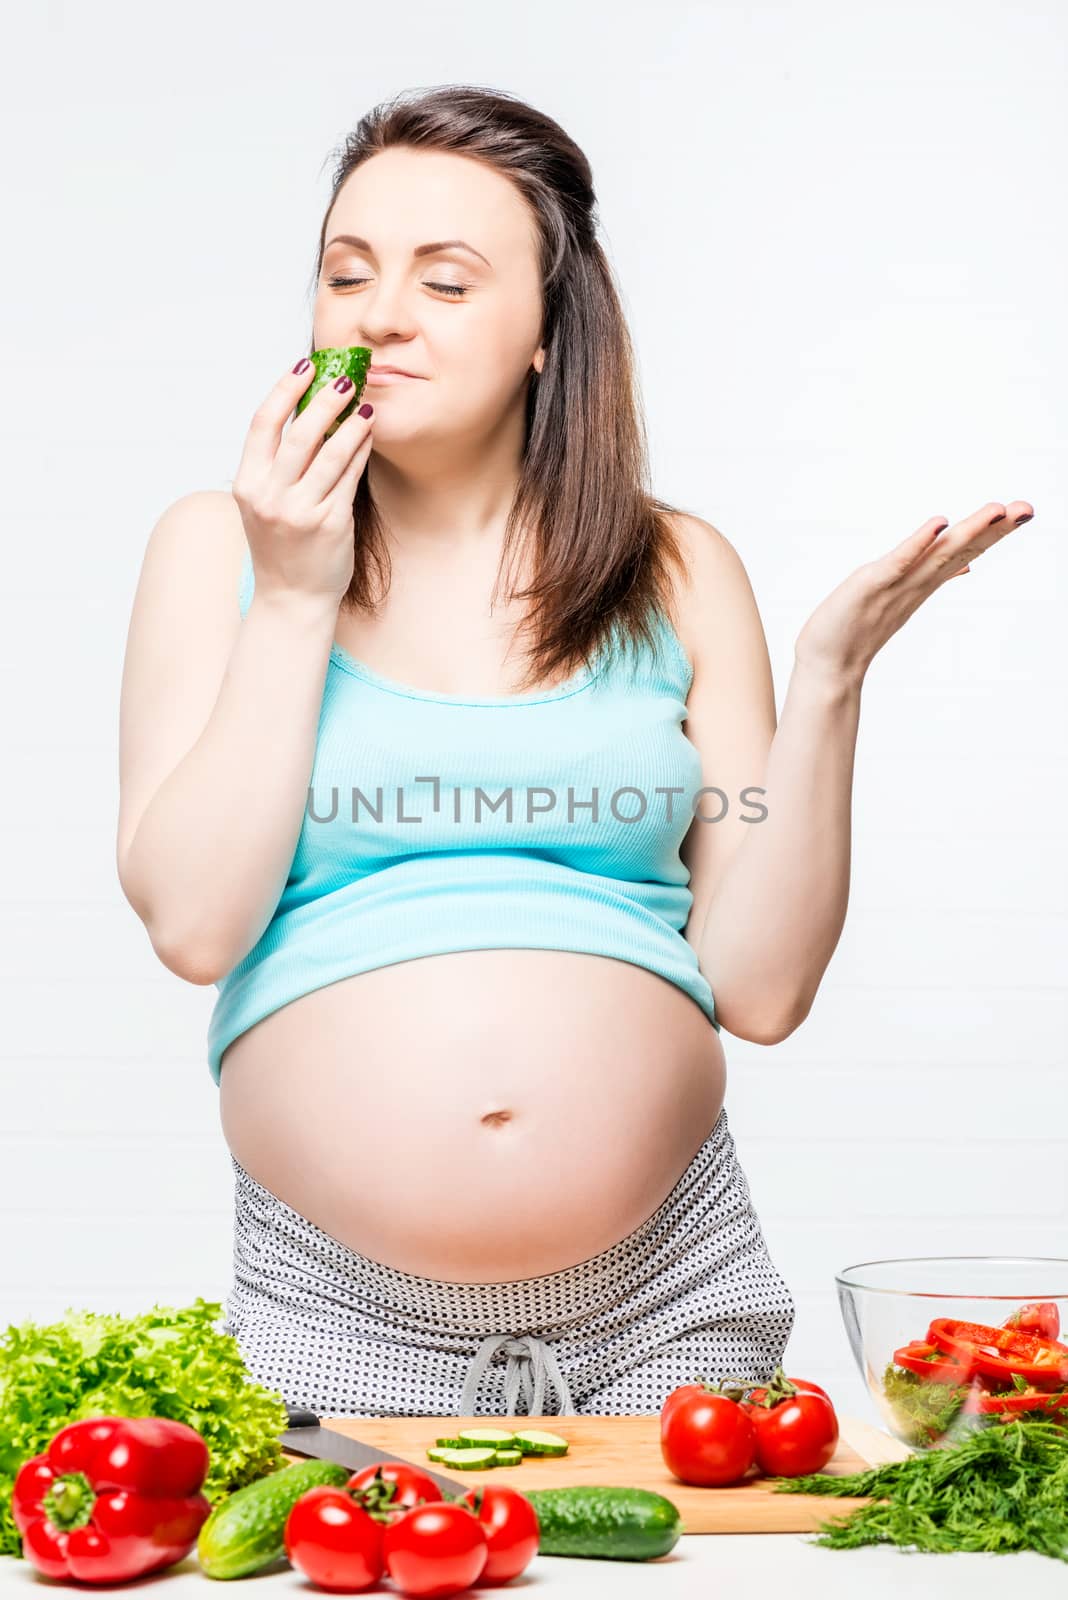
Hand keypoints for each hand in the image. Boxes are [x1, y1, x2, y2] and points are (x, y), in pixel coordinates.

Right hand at [231, 358, 374, 608]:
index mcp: (247, 485)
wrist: (291, 598)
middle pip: (299, 433)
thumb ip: (275, 462)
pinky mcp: (331, 524)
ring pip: (330, 454)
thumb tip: (305, 408)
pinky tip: (369, 435)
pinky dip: (361, 451)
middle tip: (345, 379)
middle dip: (325, 399)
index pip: (263, 424)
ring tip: (365, 404)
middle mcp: (270, 497)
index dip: (285, 389)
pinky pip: (350, 477)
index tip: (305, 366)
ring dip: (351, 423)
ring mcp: (301, 512)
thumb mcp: (263, 502)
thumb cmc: (280, 545)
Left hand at [793, 500, 1034, 690]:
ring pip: (940, 555)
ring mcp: (897, 586)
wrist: (828, 666)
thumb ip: (932, 575)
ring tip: (997, 510)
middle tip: (1028, 508)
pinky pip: (899, 562)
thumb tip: (965, 565)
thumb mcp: (900, 594)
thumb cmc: (858, 628)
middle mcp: (917, 584)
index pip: (965, 550)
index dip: (994, 531)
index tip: (1024, 511)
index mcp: (924, 582)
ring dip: (968, 531)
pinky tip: (939, 524)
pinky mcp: (872, 586)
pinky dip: (919, 542)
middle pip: (961, 550)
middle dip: (995, 529)